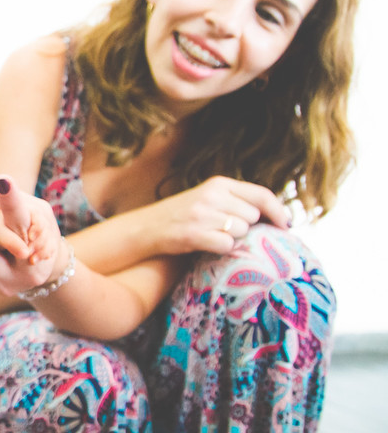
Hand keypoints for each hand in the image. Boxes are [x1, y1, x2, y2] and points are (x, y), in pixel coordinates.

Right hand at [146, 176, 290, 255]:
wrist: (146, 227)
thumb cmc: (183, 215)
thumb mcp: (209, 197)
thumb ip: (237, 200)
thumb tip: (276, 212)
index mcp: (219, 183)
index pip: (262, 194)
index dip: (279, 211)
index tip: (286, 225)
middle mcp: (212, 195)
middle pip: (253, 216)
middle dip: (246, 226)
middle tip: (228, 230)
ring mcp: (202, 214)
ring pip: (241, 231)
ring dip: (233, 238)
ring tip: (213, 235)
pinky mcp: (194, 234)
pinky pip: (227, 245)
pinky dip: (221, 249)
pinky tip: (207, 245)